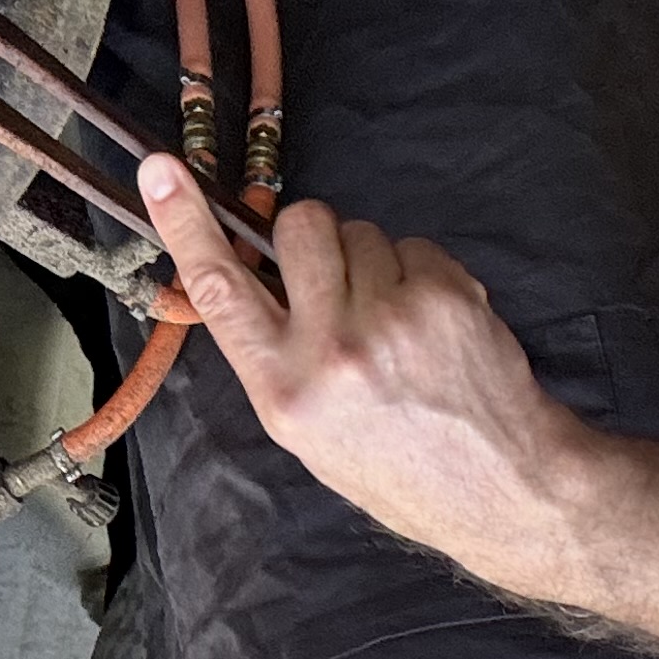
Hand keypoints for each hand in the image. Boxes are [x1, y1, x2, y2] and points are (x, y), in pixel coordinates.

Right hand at [136, 158, 592, 587]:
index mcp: (283, 390)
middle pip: (301, 226)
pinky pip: (414, 245)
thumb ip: (273, 352)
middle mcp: (331, 352)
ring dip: (373, 261)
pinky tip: (432, 327)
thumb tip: (250, 275)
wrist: (497, 489)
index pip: (219, 289)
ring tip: (395, 325)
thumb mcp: (308, 430)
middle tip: (340, 285)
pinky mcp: (445, 297)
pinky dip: (421, 274)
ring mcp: (391, 320)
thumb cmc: (396, 466)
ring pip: (361, 231)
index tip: (160, 168)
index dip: (185, 223)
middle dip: (315, 239)